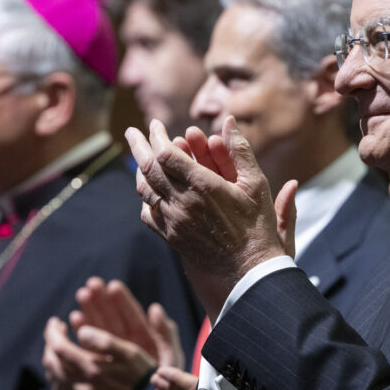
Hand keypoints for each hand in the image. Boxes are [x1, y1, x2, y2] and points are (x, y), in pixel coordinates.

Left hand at [43, 310, 155, 389]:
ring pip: (53, 376)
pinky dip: (57, 376)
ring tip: (60, 348)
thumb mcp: (130, 352)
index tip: (55, 322)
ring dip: (52, 359)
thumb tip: (81, 331)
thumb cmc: (140, 375)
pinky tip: (66, 369)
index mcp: (91, 368)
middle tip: (57, 331)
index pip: (58, 347)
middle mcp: (80, 386)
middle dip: (51, 342)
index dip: (52, 332)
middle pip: (51, 361)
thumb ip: (105, 340)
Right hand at [72, 277, 182, 370]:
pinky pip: (89, 343)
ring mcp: (112, 350)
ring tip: (81, 295)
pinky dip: (82, 330)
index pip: (132, 314)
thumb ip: (166, 333)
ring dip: (90, 311)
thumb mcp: (170, 356)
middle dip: (102, 300)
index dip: (123, 300)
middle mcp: (127, 340)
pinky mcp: (100, 361)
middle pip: (112, 316)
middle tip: (91, 285)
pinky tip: (74, 319)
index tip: (113, 286)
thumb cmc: (166, 379)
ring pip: (99, 326)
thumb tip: (156, 308)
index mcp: (145, 336)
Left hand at [127, 118, 290, 317]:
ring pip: (145, 190)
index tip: (157, 125)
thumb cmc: (257, 224)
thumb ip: (240, 150)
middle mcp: (183, 203)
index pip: (166, 154)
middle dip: (138, 145)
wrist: (250, 268)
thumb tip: (228, 121)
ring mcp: (174, 221)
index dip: (158, 136)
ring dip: (140, 169)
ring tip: (140, 157)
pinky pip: (149, 213)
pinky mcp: (172, 237)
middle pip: (148, 168)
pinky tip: (150, 189)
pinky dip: (146, 197)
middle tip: (133, 132)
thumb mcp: (256, 183)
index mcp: (203, 186)